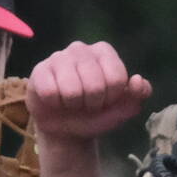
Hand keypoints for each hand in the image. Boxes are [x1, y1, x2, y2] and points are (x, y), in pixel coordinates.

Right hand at [28, 41, 152, 145]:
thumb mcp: (121, 109)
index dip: (111, 98)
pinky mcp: (39, 70)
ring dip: (73, 105)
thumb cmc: (95, 114)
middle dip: (92, 104)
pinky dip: (55, 104)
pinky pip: (50, 93)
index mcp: (104, 51)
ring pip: (72, 91)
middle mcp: (81, 48)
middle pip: (95, 86)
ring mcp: (58, 57)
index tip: (104, 101)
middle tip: (86, 103)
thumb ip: (137, 95)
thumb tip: (137, 80)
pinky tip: (55, 101)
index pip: (116, 79)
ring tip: (71, 102)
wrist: (65, 129)